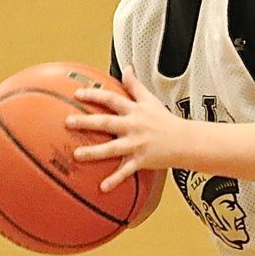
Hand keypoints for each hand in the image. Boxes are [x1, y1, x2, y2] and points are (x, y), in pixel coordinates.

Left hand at [66, 66, 181, 191]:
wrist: (185, 141)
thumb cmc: (166, 121)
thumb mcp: (150, 100)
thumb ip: (135, 85)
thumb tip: (126, 68)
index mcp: (134, 111)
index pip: (111, 99)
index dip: (94, 95)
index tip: (78, 94)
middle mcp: (134, 126)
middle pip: (107, 122)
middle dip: (87, 122)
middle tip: (69, 122)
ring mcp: (137, 144)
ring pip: (112, 148)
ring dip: (94, 152)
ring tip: (77, 155)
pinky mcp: (141, 160)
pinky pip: (126, 171)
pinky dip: (115, 180)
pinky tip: (102, 187)